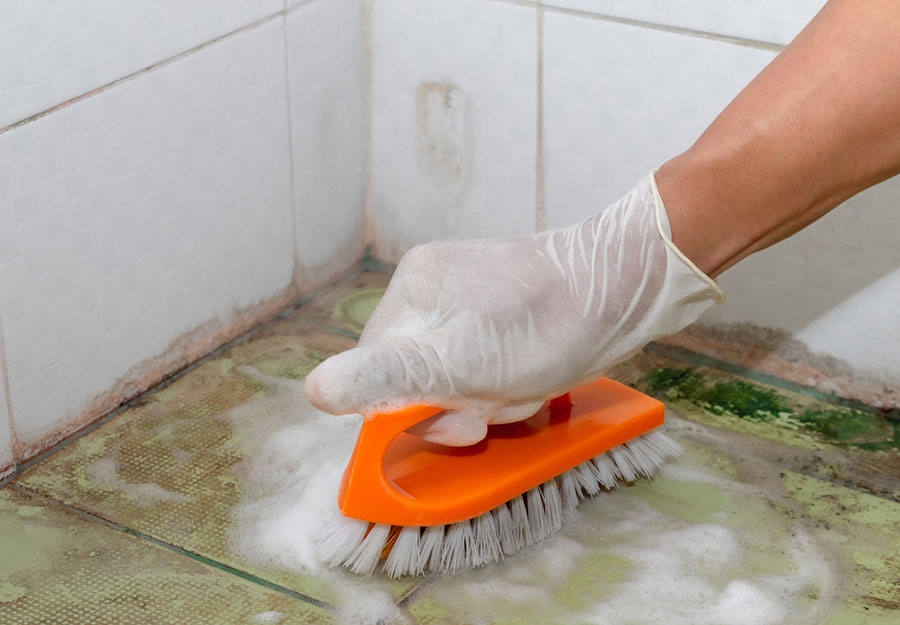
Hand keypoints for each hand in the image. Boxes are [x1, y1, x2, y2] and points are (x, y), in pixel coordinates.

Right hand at [305, 173, 722, 444]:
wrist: (628, 288)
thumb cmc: (546, 324)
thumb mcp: (458, 361)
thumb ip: (385, 377)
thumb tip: (316, 391)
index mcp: (412, 292)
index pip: (378, 374)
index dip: (414, 411)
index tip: (461, 415)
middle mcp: (434, 291)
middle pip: (420, 380)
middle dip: (463, 404)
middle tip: (503, 395)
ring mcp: (471, 302)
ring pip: (459, 382)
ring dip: (493, 399)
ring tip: (527, 383)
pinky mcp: (504, 315)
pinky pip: (489, 370)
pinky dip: (512, 386)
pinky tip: (536, 377)